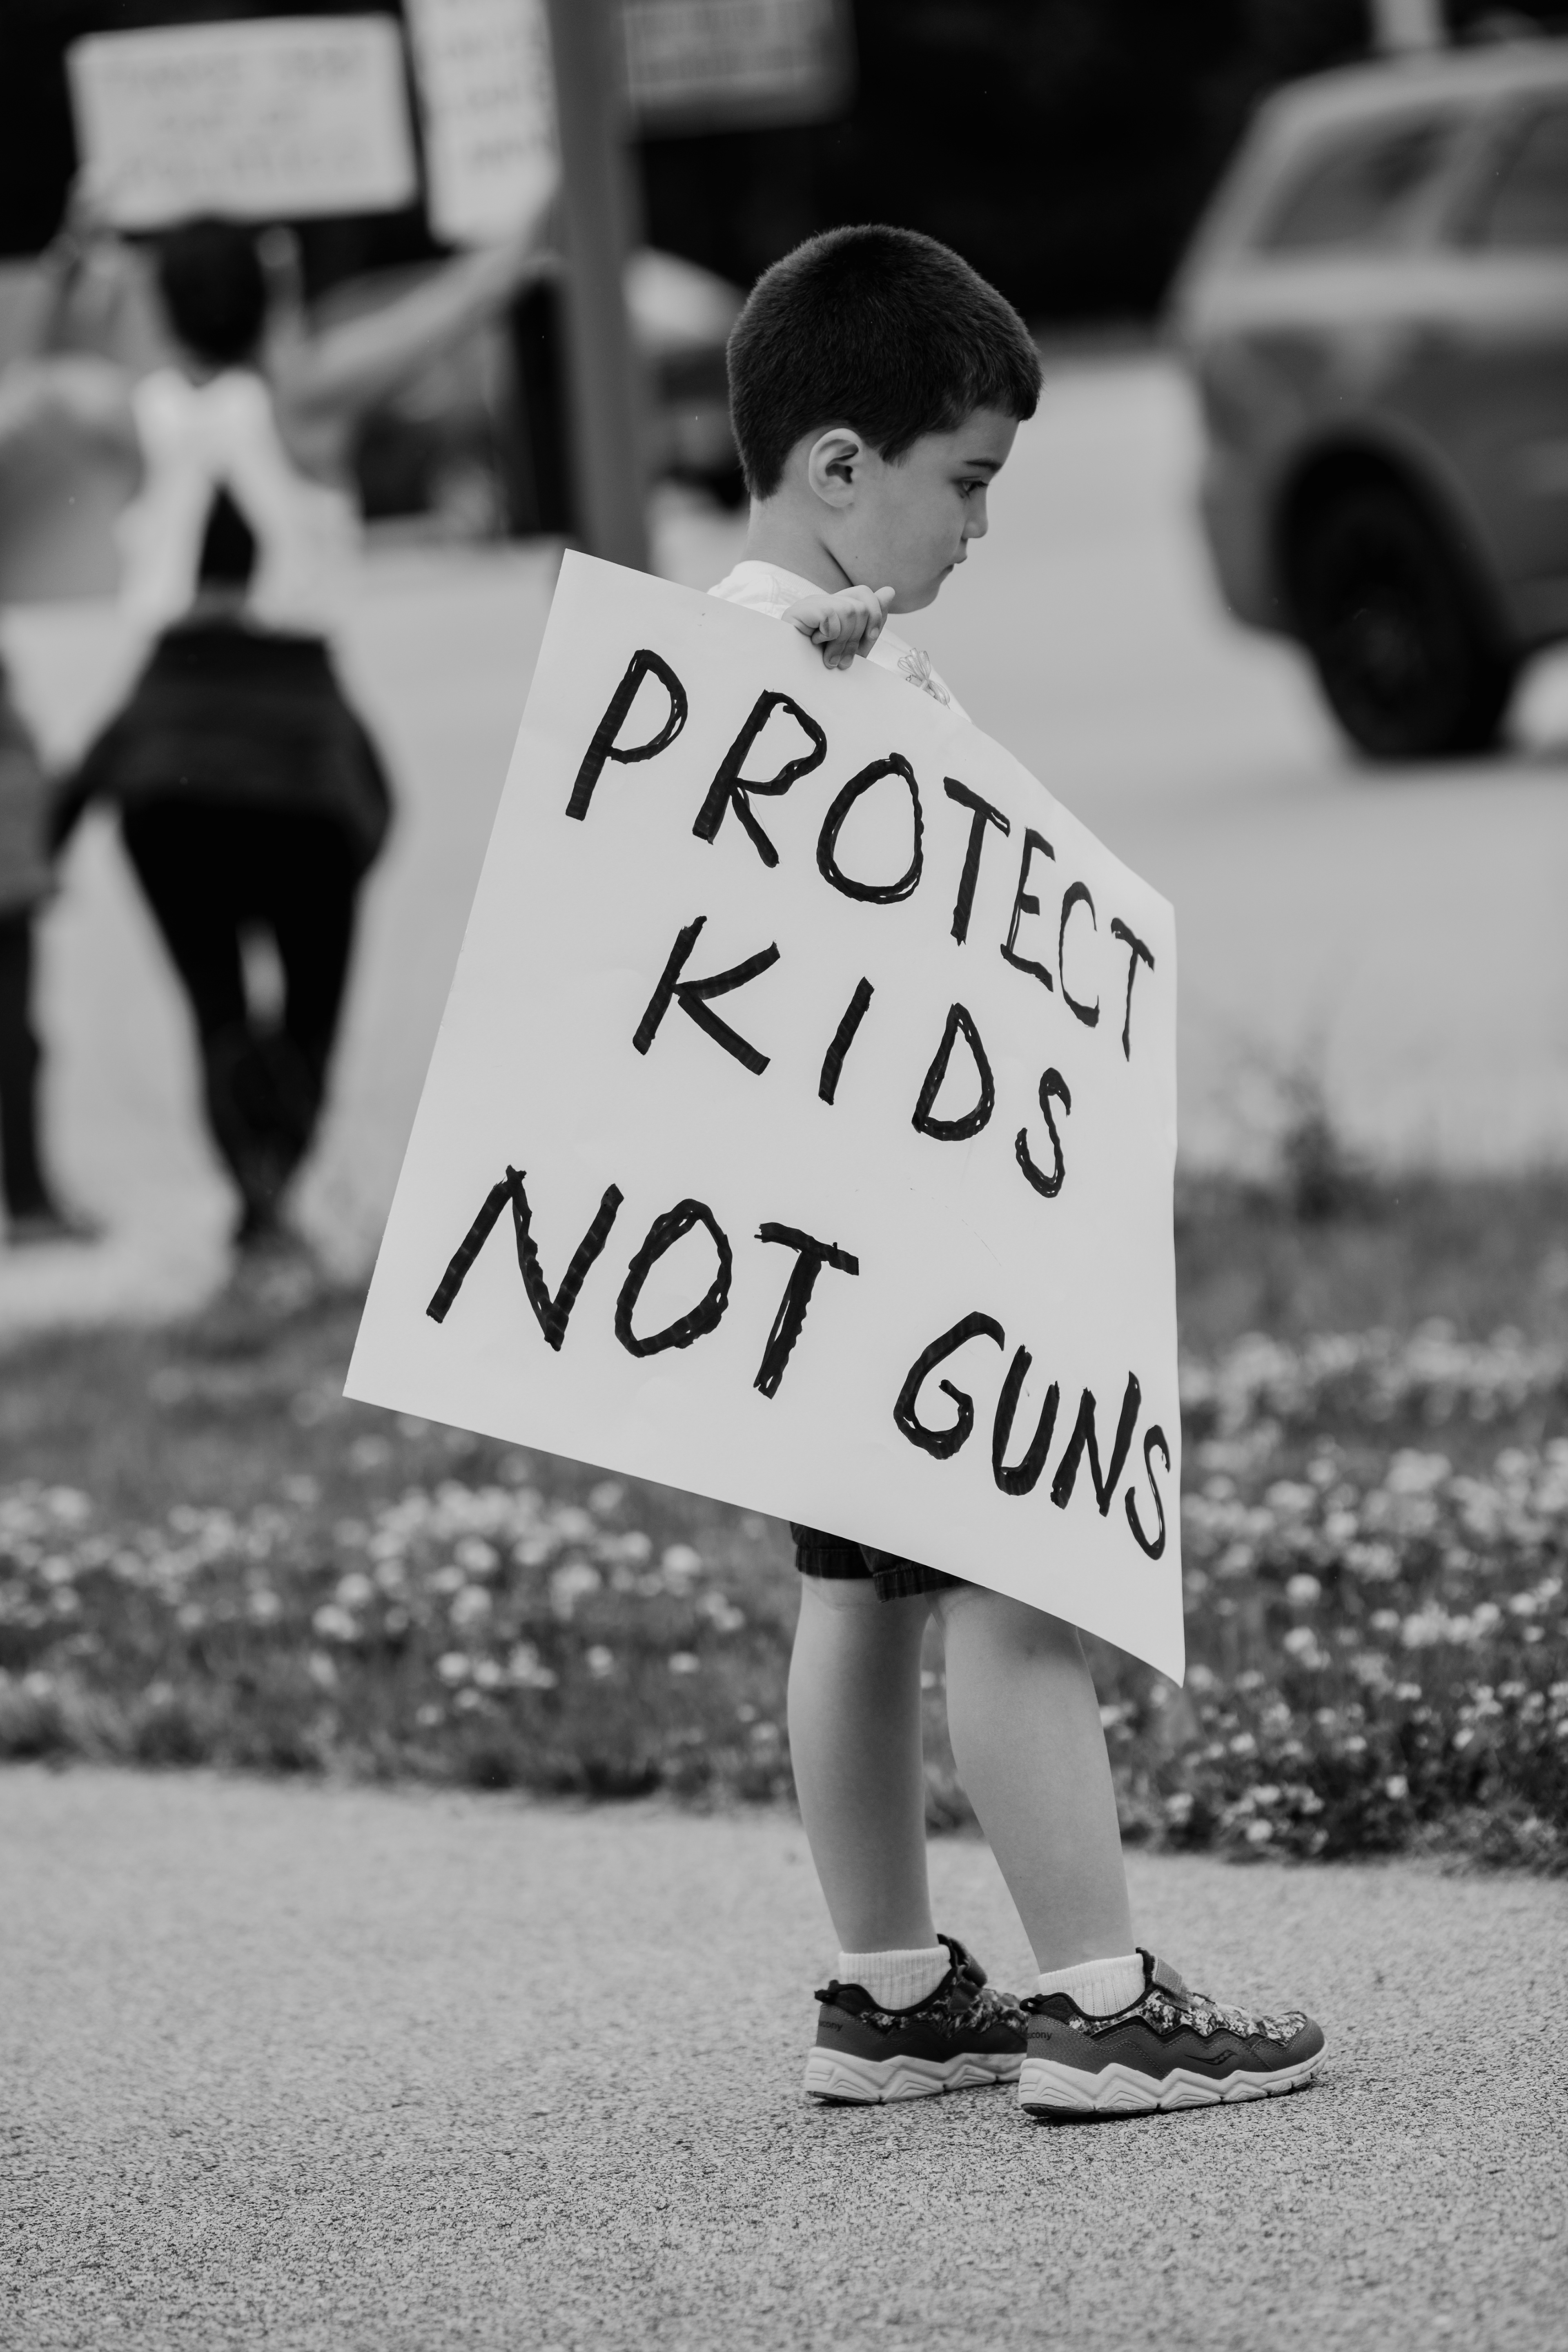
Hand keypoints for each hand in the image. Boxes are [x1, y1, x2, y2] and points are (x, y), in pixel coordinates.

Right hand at [782, 583, 896, 669]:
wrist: (792, 679)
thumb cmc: (821, 665)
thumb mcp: (854, 646)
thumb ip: (871, 621)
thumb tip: (890, 590)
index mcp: (837, 607)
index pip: (864, 594)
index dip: (874, 617)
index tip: (868, 642)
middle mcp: (825, 600)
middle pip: (861, 606)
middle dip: (857, 639)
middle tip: (842, 661)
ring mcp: (812, 602)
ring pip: (851, 611)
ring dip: (842, 643)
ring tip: (828, 658)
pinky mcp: (802, 608)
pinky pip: (832, 616)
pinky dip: (828, 636)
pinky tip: (814, 644)